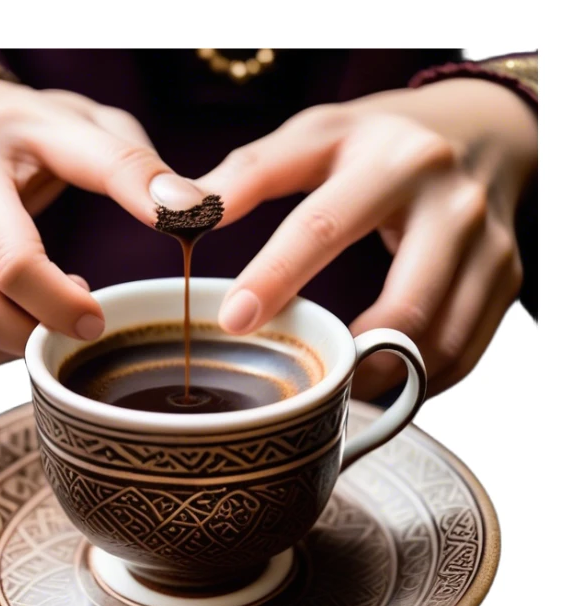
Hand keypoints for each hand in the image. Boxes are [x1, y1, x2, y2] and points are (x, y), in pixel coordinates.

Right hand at [0, 77, 202, 364]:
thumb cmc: (38, 139)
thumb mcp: (91, 130)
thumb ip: (136, 168)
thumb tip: (190, 212)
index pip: (14, 257)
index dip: (63, 305)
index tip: (103, 319)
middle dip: (42, 330)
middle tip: (88, 324)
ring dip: (12, 343)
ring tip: (48, 314)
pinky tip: (15, 320)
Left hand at [198, 79, 536, 396]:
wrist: (479, 131)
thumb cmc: (382, 140)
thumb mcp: (317, 135)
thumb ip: (251, 172)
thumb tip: (182, 212)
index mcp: (393, 161)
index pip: (323, 227)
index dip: (275, 278)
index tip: (233, 321)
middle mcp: (451, 204)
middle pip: (405, 306)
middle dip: (349, 357)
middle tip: (303, 381)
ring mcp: (489, 246)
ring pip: (441, 343)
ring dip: (386, 380)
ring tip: (339, 391)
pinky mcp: (506, 279)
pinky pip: (467, 352)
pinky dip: (421, 380)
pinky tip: (382, 381)